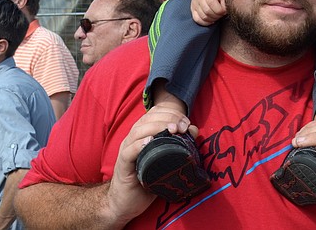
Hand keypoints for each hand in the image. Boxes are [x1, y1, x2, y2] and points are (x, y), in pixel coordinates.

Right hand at [106, 107, 194, 221]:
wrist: (126, 203)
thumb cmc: (148, 179)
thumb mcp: (166, 159)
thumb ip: (178, 143)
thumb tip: (192, 129)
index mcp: (143, 134)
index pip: (155, 113)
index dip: (171, 112)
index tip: (186, 121)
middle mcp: (133, 139)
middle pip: (148, 119)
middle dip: (168, 117)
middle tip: (183, 126)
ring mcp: (126, 150)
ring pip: (138, 131)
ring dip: (157, 126)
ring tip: (173, 130)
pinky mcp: (122, 165)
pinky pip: (128, 151)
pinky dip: (139, 145)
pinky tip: (149, 142)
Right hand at [190, 0, 225, 25]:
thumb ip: (224, 0)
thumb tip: (225, 11)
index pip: (212, 3)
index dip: (220, 10)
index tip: (225, 11)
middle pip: (208, 11)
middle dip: (217, 15)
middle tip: (222, 14)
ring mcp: (195, 4)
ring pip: (203, 17)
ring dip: (213, 19)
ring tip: (217, 16)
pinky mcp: (192, 10)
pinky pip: (197, 20)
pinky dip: (206, 23)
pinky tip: (211, 20)